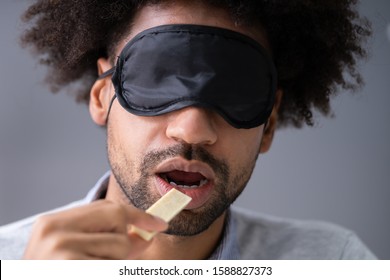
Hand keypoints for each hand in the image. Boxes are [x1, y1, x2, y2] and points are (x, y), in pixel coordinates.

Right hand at [23, 200, 167, 258]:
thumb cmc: (56, 271)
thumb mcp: (75, 250)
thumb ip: (107, 239)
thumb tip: (145, 236)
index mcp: (53, 222)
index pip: (107, 207)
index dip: (137, 215)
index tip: (159, 223)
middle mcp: (54, 231)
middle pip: (117, 219)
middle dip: (125, 239)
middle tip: (117, 255)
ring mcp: (61, 249)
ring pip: (120, 245)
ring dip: (117, 261)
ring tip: (91, 267)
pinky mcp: (73, 266)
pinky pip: (115, 265)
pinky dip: (112, 269)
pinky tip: (89, 272)